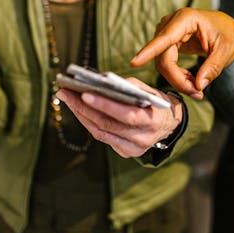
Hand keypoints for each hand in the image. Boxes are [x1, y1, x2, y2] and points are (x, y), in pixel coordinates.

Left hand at [55, 78, 181, 157]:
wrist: (168, 124)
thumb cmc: (154, 102)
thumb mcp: (149, 90)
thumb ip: (129, 86)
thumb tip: (102, 81)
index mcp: (152, 120)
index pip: (125, 114)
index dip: (104, 105)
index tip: (84, 93)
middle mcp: (142, 138)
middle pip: (106, 124)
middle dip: (82, 107)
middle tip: (65, 92)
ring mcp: (133, 148)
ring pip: (100, 132)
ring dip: (80, 114)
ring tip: (67, 98)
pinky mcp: (126, 152)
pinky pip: (102, 137)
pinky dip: (89, 122)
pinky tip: (78, 109)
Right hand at [130, 8, 233, 98]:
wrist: (223, 28)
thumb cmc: (226, 33)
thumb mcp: (227, 49)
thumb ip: (213, 67)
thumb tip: (198, 85)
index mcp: (185, 19)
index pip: (164, 39)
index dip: (149, 52)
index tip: (134, 63)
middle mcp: (170, 23)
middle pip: (163, 57)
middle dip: (177, 78)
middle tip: (197, 93)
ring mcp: (165, 32)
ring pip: (162, 63)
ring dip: (177, 78)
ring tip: (197, 86)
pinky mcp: (165, 42)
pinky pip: (164, 63)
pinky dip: (176, 75)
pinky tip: (190, 79)